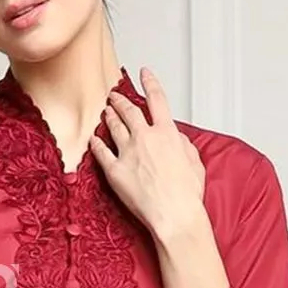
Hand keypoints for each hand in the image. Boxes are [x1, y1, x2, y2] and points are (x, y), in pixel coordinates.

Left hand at [90, 66, 205, 239]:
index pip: (157, 100)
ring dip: (109, 117)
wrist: (173, 214)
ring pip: (114, 128)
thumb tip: (177, 138)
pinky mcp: (114, 170)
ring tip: (106, 111)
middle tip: (115, 95)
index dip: (150, 83)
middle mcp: (145, 138)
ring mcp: (127, 153)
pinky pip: (101, 152)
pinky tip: (93, 139)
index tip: (144, 73)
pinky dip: (96, 143)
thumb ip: (184, 144)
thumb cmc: (187, 194)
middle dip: (121, 100)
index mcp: (167, 133)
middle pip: (129, 111)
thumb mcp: (194, 162)